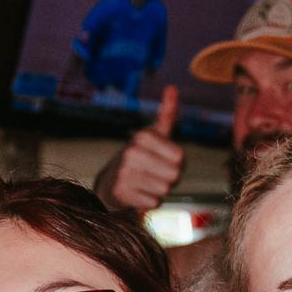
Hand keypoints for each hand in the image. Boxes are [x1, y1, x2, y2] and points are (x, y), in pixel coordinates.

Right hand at [92, 85, 184, 211]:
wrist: (111, 182)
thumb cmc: (140, 156)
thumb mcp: (154, 133)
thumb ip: (167, 113)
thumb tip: (172, 88)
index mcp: (143, 136)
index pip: (180, 157)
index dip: (176, 163)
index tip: (163, 159)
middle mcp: (132, 152)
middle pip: (174, 175)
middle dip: (169, 178)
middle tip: (154, 173)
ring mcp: (124, 173)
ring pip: (164, 190)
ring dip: (159, 190)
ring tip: (145, 182)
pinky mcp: (121, 193)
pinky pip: (154, 203)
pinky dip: (149, 201)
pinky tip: (138, 193)